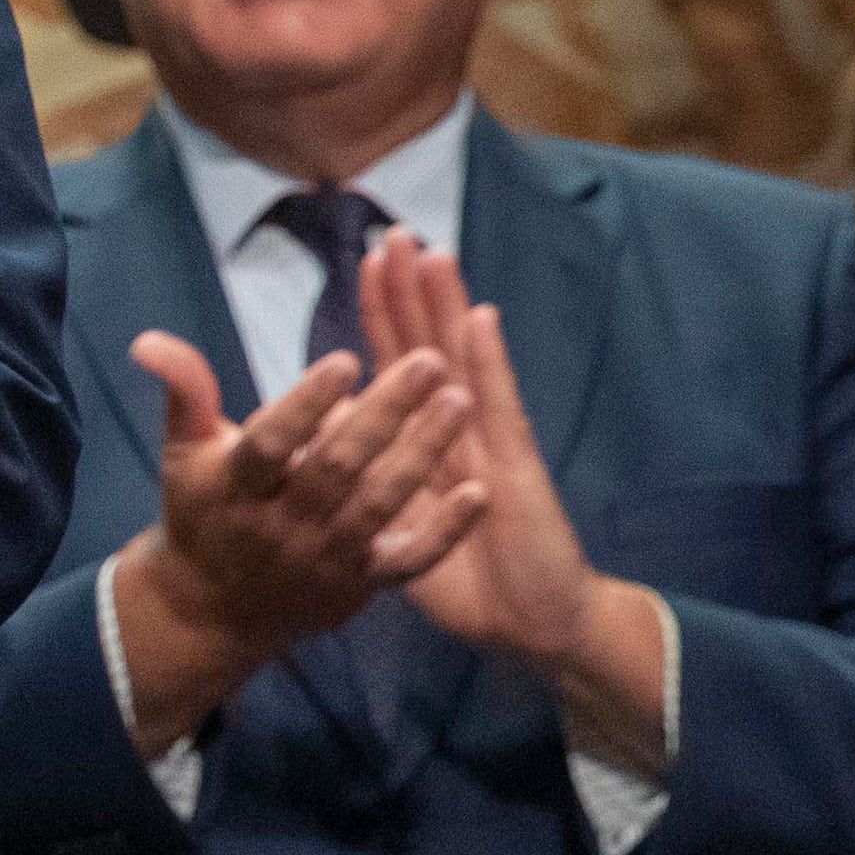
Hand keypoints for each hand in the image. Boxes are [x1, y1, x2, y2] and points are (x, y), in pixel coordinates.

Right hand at [107, 293, 482, 752]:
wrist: (210, 611)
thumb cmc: (203, 513)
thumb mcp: (184, 452)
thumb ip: (184, 391)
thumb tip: (150, 339)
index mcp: (233, 488)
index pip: (270, 443)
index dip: (305, 404)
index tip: (346, 359)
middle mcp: (278, 526)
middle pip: (335, 468)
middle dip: (383, 414)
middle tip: (428, 361)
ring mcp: (323, 559)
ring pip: (377, 504)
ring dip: (422, 453)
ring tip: (460, 400)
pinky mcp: (360, 585)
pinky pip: (408, 560)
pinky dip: (445, 530)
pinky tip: (478, 492)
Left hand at [366, 239, 670, 751]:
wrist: (532, 625)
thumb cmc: (468, 581)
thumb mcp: (399, 529)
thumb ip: (368, 485)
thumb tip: (322, 445)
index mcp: (427, 443)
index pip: (399, 364)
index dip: (382, 314)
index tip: (364, 261)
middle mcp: (459, 430)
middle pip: (429, 346)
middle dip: (409, 290)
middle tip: (390, 229)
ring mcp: (490, 442)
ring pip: (462, 362)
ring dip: (446, 307)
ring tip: (430, 251)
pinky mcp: (516, 468)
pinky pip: (499, 408)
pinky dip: (487, 363)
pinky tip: (478, 319)